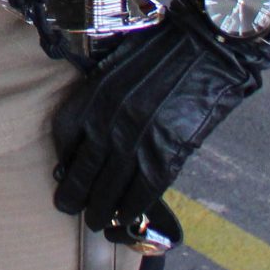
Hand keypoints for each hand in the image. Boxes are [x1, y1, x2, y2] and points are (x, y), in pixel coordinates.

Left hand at [51, 0, 269, 235]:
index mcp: (93, 95)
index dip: (62, 158)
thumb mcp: (119, 65)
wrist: (207, 49)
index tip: (62, 171)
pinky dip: (131, 209)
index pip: (65, 135)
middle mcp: (109, 121)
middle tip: (68, 206)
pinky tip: (125, 218)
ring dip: (101, 208)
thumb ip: (103, 94)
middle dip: (74, 193)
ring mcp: (136, 142)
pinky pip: (141, 193)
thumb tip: (95, 124)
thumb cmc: (164, 50)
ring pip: (110, 187)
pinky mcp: (165, 156)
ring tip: (96, 220)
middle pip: (83, 169)